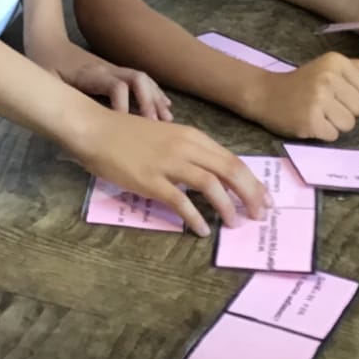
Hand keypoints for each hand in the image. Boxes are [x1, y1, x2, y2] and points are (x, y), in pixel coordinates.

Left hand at [31, 37, 171, 120]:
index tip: (127, 127)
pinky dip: (154, 93)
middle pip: (137, 79)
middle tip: (157, 125)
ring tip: (167, 120)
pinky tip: (164, 106)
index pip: (116, 87)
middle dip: (149, 101)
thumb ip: (59, 98)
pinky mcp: (115, 71)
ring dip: (156, 98)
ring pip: (143, 79)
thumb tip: (68, 123)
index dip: (124, 106)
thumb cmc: (45, 64)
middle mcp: (107, 69)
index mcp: (90, 74)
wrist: (48, 42)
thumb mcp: (46, 81)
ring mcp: (113, 68)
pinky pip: (140, 80)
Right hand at [72, 109, 266, 234]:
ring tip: (234, 224)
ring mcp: (168, 163)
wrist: (95, 129)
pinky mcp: (151, 180)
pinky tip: (203, 230)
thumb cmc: (126, 133)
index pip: (232, 159)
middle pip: (230, 171)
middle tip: (259, 215)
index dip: (252, 181)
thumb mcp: (166, 135)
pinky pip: (180, 201)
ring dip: (228, 207)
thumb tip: (209, 172)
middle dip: (250, 195)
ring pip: (211, 185)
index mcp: (192, 136)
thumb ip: (187, 150)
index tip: (263, 198)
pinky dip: (196, 217)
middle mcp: (186, 147)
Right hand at [247, 54, 358, 140]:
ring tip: (317, 113)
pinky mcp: (310, 121)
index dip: (352, 94)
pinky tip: (310, 122)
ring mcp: (318, 100)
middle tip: (323, 104)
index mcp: (335, 61)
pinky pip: (333, 135)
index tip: (333, 91)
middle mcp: (328, 77)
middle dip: (344, 110)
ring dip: (334, 124)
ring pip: (349, 124)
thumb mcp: (329, 67)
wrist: (265, 94)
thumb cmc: (302, 82)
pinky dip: (323, 133)